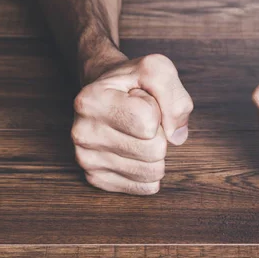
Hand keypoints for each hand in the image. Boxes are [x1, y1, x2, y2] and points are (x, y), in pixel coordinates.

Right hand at [72, 54, 192, 194]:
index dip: (157, 108)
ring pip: (151, 171)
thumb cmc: (133, 82)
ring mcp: (86, 159)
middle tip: (142, 120)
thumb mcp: (157, 71)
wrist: (107, 92)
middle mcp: (82, 132)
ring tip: (137, 134)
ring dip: (156, 153)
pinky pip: (144, 187)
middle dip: (159, 134)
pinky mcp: (96, 178)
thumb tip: (176, 136)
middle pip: (153, 150)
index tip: (141, 99)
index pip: (148, 120)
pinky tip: (135, 151)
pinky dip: (150, 170)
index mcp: (91, 100)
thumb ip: (175, 98)